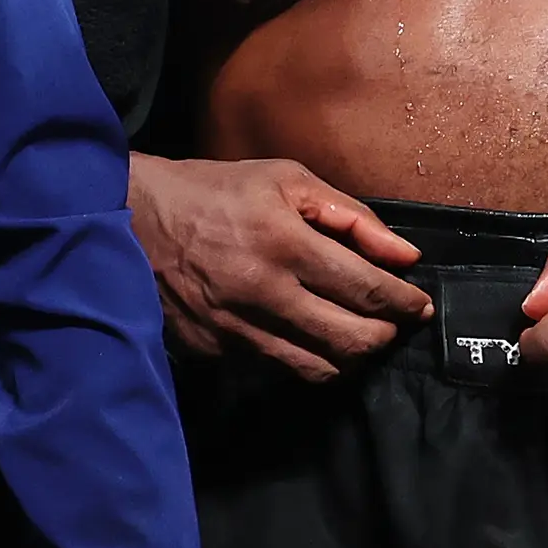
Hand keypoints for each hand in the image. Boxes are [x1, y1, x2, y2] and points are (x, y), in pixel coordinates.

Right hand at [124, 153, 430, 381]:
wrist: (128, 219)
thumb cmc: (213, 191)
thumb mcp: (285, 179)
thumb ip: (351, 217)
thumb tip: (404, 256)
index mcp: (284, 243)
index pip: (368, 291)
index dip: (405, 304)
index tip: (418, 306)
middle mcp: (262, 293)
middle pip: (352, 341)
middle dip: (385, 336)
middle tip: (392, 323)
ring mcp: (235, 329)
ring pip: (318, 368)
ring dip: (349, 357)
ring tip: (356, 336)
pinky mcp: (214, 350)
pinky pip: (276, 368)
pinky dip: (302, 358)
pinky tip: (307, 337)